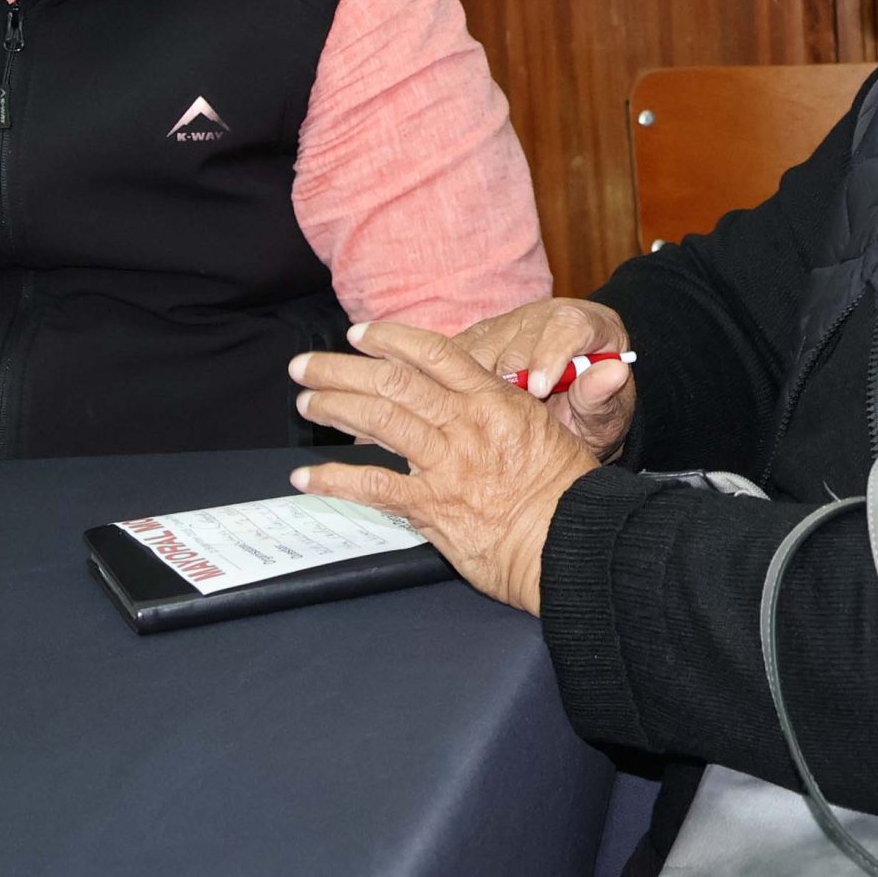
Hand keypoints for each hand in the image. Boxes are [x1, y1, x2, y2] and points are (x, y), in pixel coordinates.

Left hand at [289, 321, 602, 615]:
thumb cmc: (567, 492)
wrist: (572, 543)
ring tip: (306, 404)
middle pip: (393, 381)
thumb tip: (531, 374)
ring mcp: (447, 463)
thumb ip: (516, 404)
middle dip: (340, 369)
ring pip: (379, 419)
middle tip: (305, 366)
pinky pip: (374, 486)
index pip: (434, 353)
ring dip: (334, 407)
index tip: (359, 334)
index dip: (390, 339)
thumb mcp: (551, 430)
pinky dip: (335, 480)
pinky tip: (307, 478)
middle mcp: (466, 423)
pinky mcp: (433, 506)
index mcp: (494, 399)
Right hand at [450, 298, 634, 459]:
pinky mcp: (481, 335)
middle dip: (512, 382)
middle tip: (510, 421)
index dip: (550, 354)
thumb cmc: (594, 410)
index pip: (568, 326)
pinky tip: (463, 407)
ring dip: (480, 385)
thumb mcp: (607, 413)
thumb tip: (614, 372)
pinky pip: (458, 353)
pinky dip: (455, 379)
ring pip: (482, 348)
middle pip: (519, 341)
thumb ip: (603, 395)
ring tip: (488, 419)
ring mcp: (510, 323)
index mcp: (587, 324)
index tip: (539, 389)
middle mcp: (545, 316)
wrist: (573, 410)